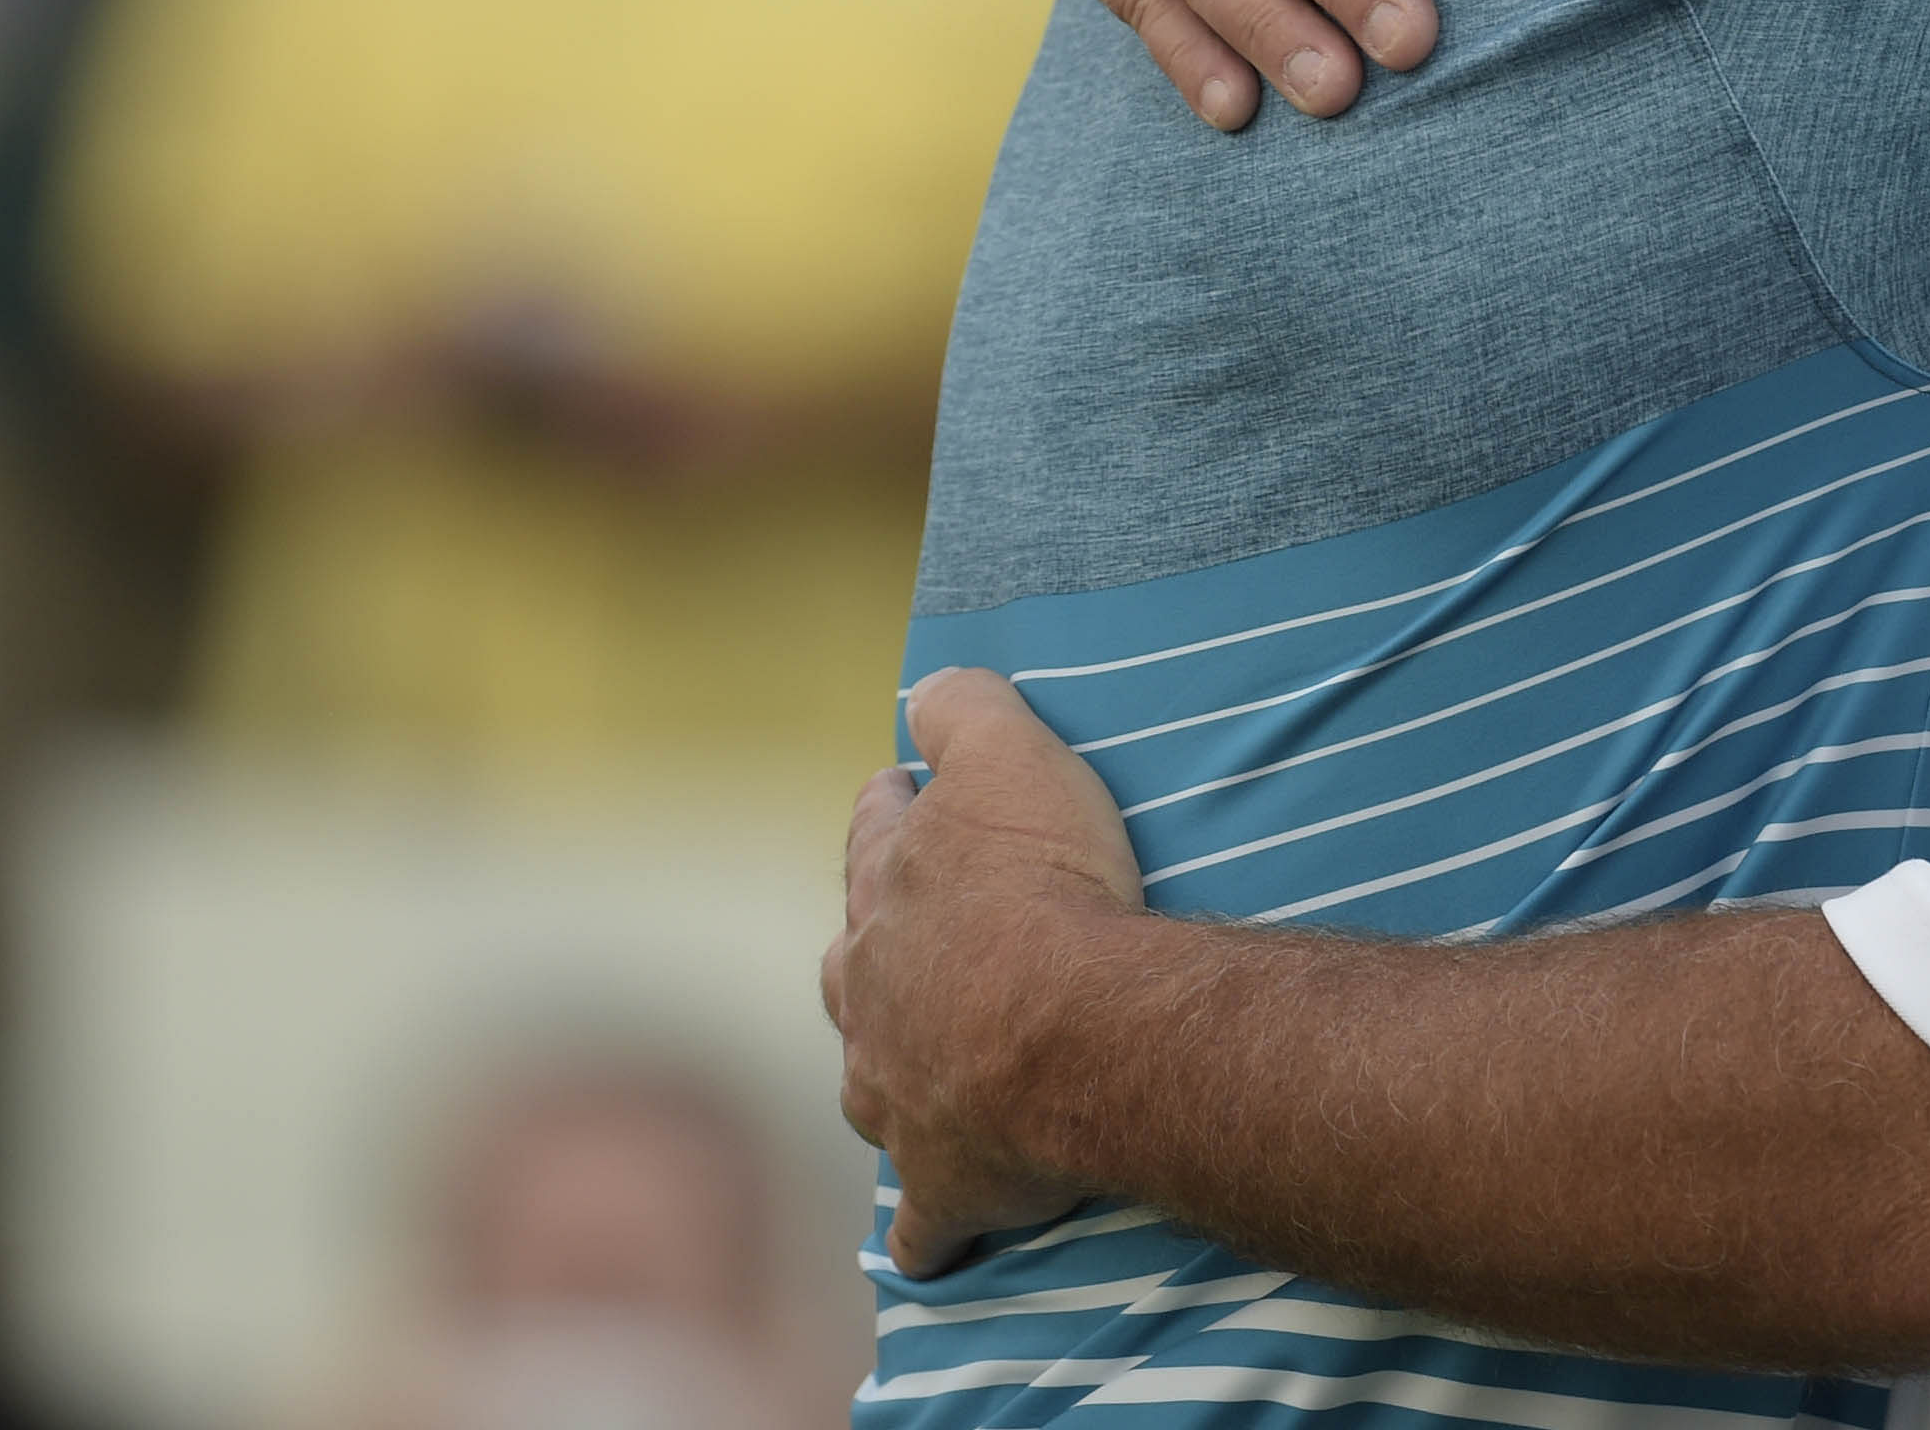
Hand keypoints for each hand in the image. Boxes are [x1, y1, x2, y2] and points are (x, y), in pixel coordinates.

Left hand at [825, 668, 1150, 1274]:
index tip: (903, 794)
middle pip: (852, 963)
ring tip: (928, 1065)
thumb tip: (923, 687)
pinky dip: (930, 1228)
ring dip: (893, 1072)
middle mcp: (869, 994)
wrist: (1077, 1034)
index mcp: (884, 893)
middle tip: (923, 938)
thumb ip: (960, 707)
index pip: (871, 833)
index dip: (891, 808)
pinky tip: (935, 1241)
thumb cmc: (1047, 888)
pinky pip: (926, 1218)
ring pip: (872, 1082)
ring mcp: (896, 1094)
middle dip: (876, 946)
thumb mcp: (1008, 754)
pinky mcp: (942, 1180)